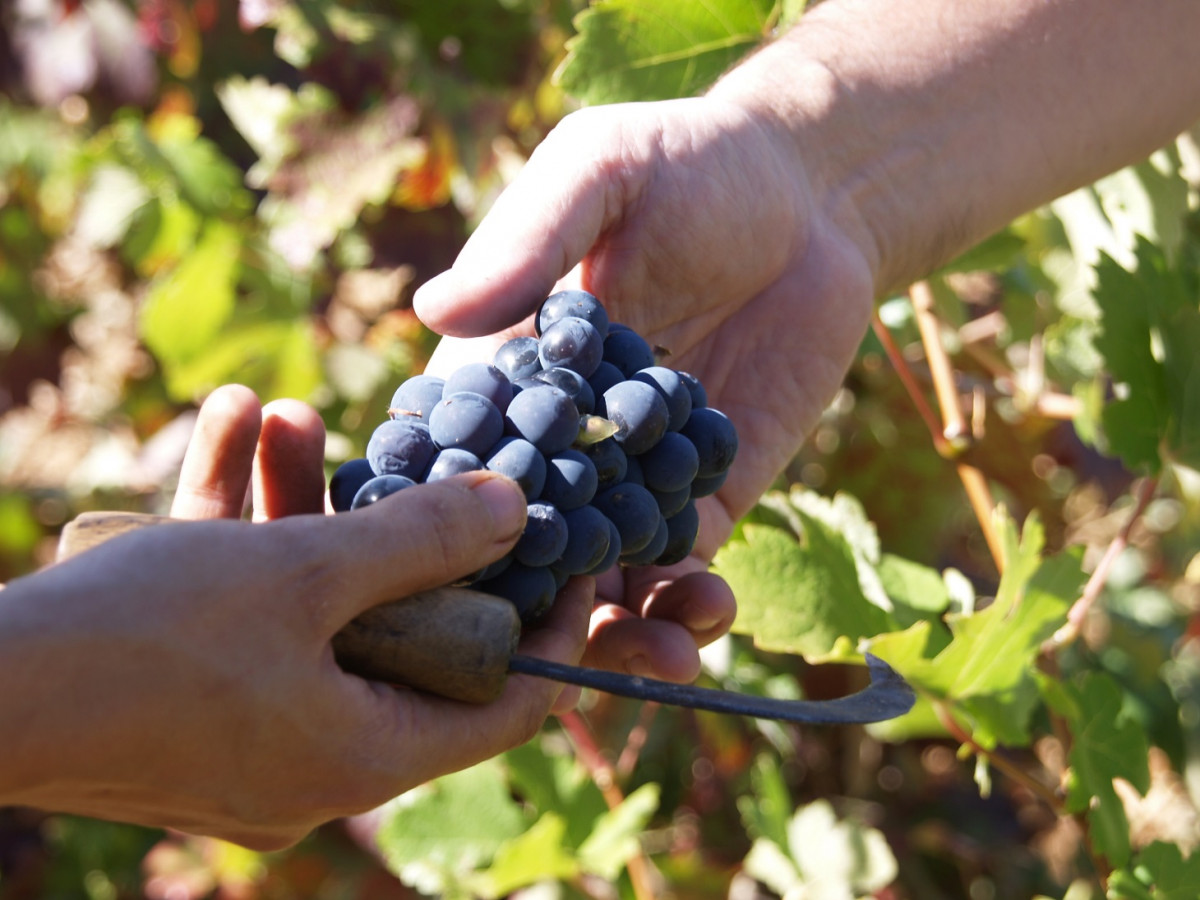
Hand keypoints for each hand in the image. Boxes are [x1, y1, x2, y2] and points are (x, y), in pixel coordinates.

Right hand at [0, 390, 589, 849]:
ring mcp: (250, 748)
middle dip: (392, 533)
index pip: (503, 703)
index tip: (568, 554)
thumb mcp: (302, 572)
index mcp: (366, 757)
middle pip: (399, 640)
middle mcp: (317, 769)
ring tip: (282, 413)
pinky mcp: (191, 719)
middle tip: (409, 456)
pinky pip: (245, 625)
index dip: (546, 625)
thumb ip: (419, 540)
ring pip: (310, 616)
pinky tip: (220, 432)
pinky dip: (239, 542)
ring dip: (297, 509)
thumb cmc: (142, 638)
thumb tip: (517, 510)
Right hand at [415, 97, 875, 678]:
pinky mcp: (711, 489)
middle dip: (530, 606)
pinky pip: (689, 559)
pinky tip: (706, 612)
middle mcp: (563, 438)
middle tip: (543, 660)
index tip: (434, 587)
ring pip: (606, 573)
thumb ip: (528, 242)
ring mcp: (636, 473)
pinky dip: (692, 597)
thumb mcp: (598, 171)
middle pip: (525, 541)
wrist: (812, 194)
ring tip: (654, 659)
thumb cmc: (687, 161)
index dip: (439, 525)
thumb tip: (434, 310)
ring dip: (619, 628)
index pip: (454, 458)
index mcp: (507, 372)